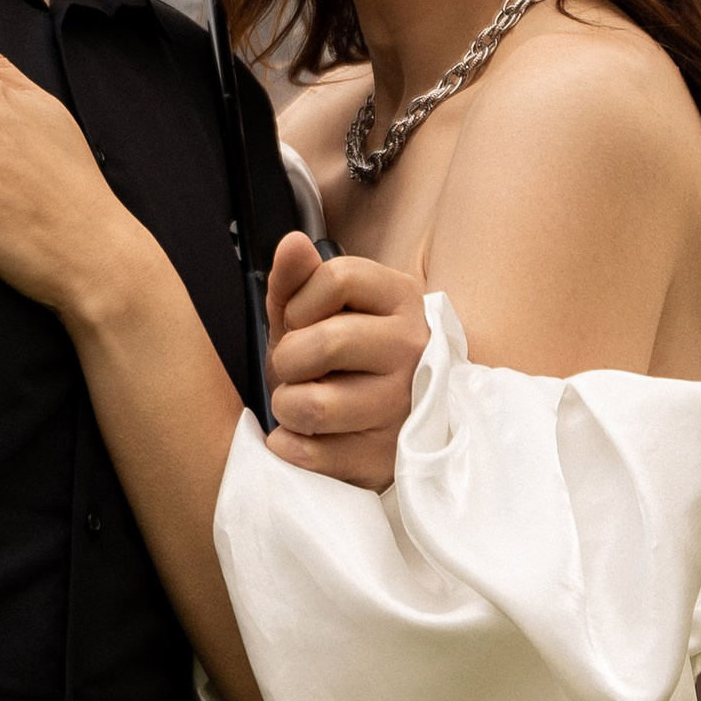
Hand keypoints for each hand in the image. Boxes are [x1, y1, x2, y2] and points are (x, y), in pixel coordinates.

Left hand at [262, 229, 428, 488]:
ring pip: (314, 405)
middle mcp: (414, 348)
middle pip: (326, 342)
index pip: (337, 277)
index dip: (300, 302)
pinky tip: (299, 436)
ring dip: (286, 406)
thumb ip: (298, 278)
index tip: (300, 322)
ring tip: (297, 403)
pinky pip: (313, 454)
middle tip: (292, 369)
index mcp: (401, 299)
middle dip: (287, 359)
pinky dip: (289, 446)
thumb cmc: (345, 355)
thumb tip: (291, 244)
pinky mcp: (386, 457)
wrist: (389, 419)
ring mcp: (405, 405)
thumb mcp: (317, 310)